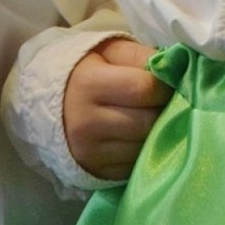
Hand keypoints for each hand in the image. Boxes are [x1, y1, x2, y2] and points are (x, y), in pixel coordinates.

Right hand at [63, 37, 171, 178]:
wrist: (48, 104)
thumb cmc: (88, 70)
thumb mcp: (110, 51)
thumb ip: (141, 56)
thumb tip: (175, 68)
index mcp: (90, 84)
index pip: (145, 89)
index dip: (166, 84)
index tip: (172, 81)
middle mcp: (87, 123)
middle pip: (148, 121)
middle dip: (166, 110)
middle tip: (170, 101)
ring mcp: (90, 152)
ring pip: (145, 146)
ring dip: (159, 132)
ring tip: (156, 117)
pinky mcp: (97, 173)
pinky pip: (136, 164)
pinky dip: (146, 151)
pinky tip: (141, 136)